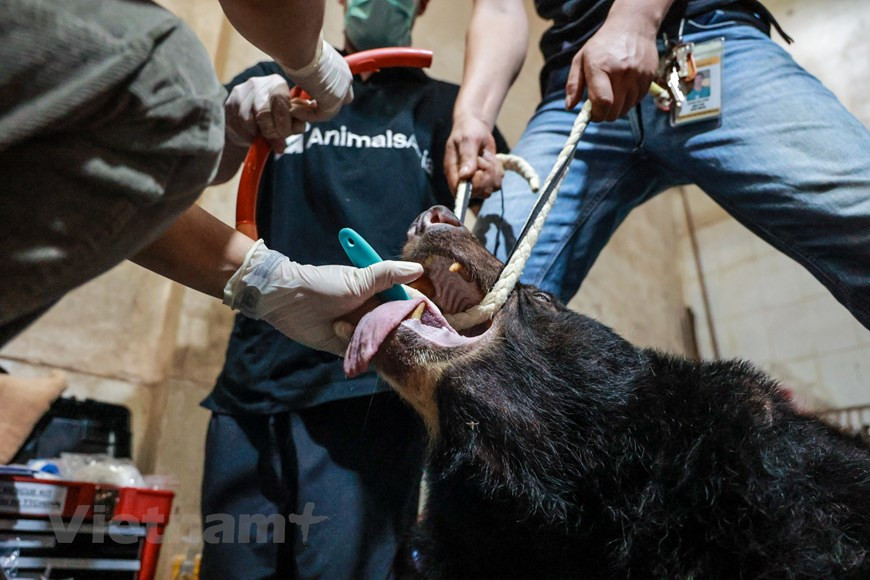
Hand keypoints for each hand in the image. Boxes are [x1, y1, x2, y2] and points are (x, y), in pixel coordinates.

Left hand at [223, 241, 422, 355]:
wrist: (286, 301)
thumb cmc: (322, 285)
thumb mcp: (358, 279)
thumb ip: (388, 276)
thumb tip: (418, 270)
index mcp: (378, 294)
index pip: (407, 303)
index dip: (421, 312)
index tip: (436, 323)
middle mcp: (371, 312)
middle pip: (397, 326)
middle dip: (403, 334)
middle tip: (408, 340)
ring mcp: (359, 330)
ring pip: (381, 342)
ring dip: (379, 344)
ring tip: (375, 341)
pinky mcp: (345, 347)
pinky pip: (363, 355)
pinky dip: (364, 356)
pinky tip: (363, 352)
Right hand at [225, 74, 311, 151]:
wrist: (258, 113)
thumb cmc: (281, 117)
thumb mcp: (292, 120)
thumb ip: (293, 127)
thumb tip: (280, 146)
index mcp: (277, 83)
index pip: (280, 100)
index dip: (283, 122)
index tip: (284, 135)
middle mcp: (257, 83)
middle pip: (262, 112)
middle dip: (270, 131)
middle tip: (274, 141)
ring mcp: (240, 92)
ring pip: (247, 121)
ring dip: (256, 135)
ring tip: (262, 138)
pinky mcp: (228, 103)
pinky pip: (235, 125)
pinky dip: (244, 136)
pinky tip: (251, 135)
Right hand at [282, 36, 353, 123]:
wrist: (298, 42)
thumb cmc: (296, 42)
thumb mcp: (306, 52)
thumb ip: (306, 60)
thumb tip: (295, 57)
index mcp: (339, 66)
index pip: (338, 85)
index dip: (321, 91)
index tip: (302, 90)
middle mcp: (344, 79)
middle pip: (339, 101)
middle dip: (319, 103)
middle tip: (298, 101)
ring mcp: (341, 91)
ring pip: (328, 110)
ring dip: (308, 110)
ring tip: (290, 105)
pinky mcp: (333, 101)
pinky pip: (319, 115)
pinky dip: (305, 114)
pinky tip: (291, 108)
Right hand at [444, 114, 502, 197]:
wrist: (476, 128)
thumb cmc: (468, 131)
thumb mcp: (468, 140)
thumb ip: (467, 157)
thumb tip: (464, 176)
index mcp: (452, 171)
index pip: (459, 190)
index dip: (473, 185)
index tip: (479, 170)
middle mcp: (462, 180)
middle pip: (478, 193)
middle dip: (486, 176)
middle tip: (483, 159)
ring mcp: (474, 182)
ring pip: (489, 189)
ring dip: (493, 172)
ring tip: (487, 158)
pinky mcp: (485, 180)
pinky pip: (496, 184)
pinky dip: (498, 172)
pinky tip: (492, 161)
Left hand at [565, 15, 657, 120]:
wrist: (633, 26)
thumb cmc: (603, 44)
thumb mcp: (581, 59)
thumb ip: (573, 84)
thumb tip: (569, 106)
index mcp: (601, 66)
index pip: (602, 102)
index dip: (596, 115)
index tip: (592, 114)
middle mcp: (622, 72)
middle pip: (614, 112)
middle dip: (604, 113)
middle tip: (600, 103)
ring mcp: (638, 76)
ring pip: (626, 109)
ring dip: (617, 107)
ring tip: (612, 90)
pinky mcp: (650, 78)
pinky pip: (636, 101)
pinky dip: (628, 100)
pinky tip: (624, 86)